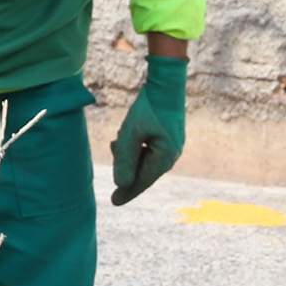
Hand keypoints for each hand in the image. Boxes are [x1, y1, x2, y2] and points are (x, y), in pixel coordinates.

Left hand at [109, 36, 187, 206]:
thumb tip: (121, 184)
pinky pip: (149, 152)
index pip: (142, 181)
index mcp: (164, 157)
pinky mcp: (168, 139)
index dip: (127, 192)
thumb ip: (125, 159)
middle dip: (126, 165)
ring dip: (129, 154)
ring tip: (120, 138)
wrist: (167, 83)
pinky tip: (127, 136)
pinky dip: (136, 148)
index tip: (114, 202)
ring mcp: (172, 148)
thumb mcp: (131, 132)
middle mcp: (171, 156)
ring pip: (145, 161)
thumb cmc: (149, 107)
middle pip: (143, 172)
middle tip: (115, 146)